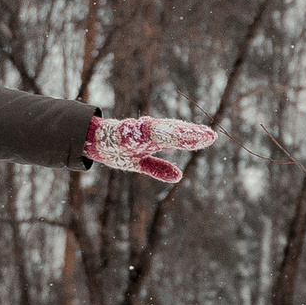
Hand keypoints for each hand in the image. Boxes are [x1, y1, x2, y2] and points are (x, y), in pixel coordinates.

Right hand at [84, 115, 215, 183]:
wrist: (94, 141)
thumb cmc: (118, 151)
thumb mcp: (140, 163)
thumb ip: (159, 168)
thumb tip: (179, 175)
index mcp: (155, 139)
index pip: (178, 138)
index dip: (194, 138)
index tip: (211, 137)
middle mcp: (149, 132)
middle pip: (172, 132)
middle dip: (190, 134)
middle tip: (209, 135)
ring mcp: (136, 131)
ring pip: (157, 130)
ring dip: (174, 132)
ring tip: (190, 134)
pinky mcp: (122, 133)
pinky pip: (135, 132)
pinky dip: (145, 131)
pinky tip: (154, 129)